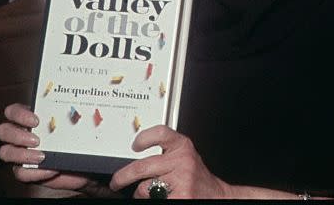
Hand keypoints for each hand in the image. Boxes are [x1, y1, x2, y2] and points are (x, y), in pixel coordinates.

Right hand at [0, 103, 100, 193]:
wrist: (84, 167)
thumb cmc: (77, 143)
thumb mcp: (76, 128)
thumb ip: (72, 119)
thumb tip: (82, 113)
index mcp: (31, 120)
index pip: (13, 111)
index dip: (19, 114)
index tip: (36, 120)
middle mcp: (22, 135)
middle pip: (3, 131)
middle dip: (17, 134)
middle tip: (36, 139)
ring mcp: (21, 154)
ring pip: (5, 152)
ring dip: (21, 154)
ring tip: (42, 156)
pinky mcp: (26, 171)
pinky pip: (20, 172)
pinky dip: (35, 172)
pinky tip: (50, 169)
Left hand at [109, 125, 233, 198]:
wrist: (217, 196)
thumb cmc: (197, 177)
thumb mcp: (185, 157)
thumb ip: (166, 153)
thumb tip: (136, 155)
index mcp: (183, 147)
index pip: (160, 134)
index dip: (143, 138)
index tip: (134, 145)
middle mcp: (182, 161)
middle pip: (142, 166)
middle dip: (123, 177)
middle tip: (116, 181)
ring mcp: (180, 181)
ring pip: (144, 189)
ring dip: (141, 193)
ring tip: (150, 193)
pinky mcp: (179, 198)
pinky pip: (152, 200)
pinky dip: (151, 200)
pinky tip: (160, 198)